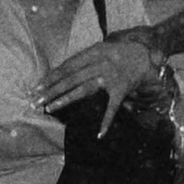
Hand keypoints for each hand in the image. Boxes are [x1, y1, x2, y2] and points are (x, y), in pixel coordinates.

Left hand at [31, 28, 156, 137]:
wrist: (148, 54)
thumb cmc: (121, 52)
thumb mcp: (101, 49)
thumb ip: (83, 60)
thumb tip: (58, 73)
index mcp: (94, 52)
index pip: (67, 66)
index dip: (51, 77)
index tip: (36, 87)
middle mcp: (101, 64)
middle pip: (71, 79)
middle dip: (52, 90)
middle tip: (35, 100)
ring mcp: (111, 77)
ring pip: (84, 90)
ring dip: (65, 100)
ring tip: (49, 109)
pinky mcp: (122, 89)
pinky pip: (113, 107)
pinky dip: (107, 121)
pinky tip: (100, 134)